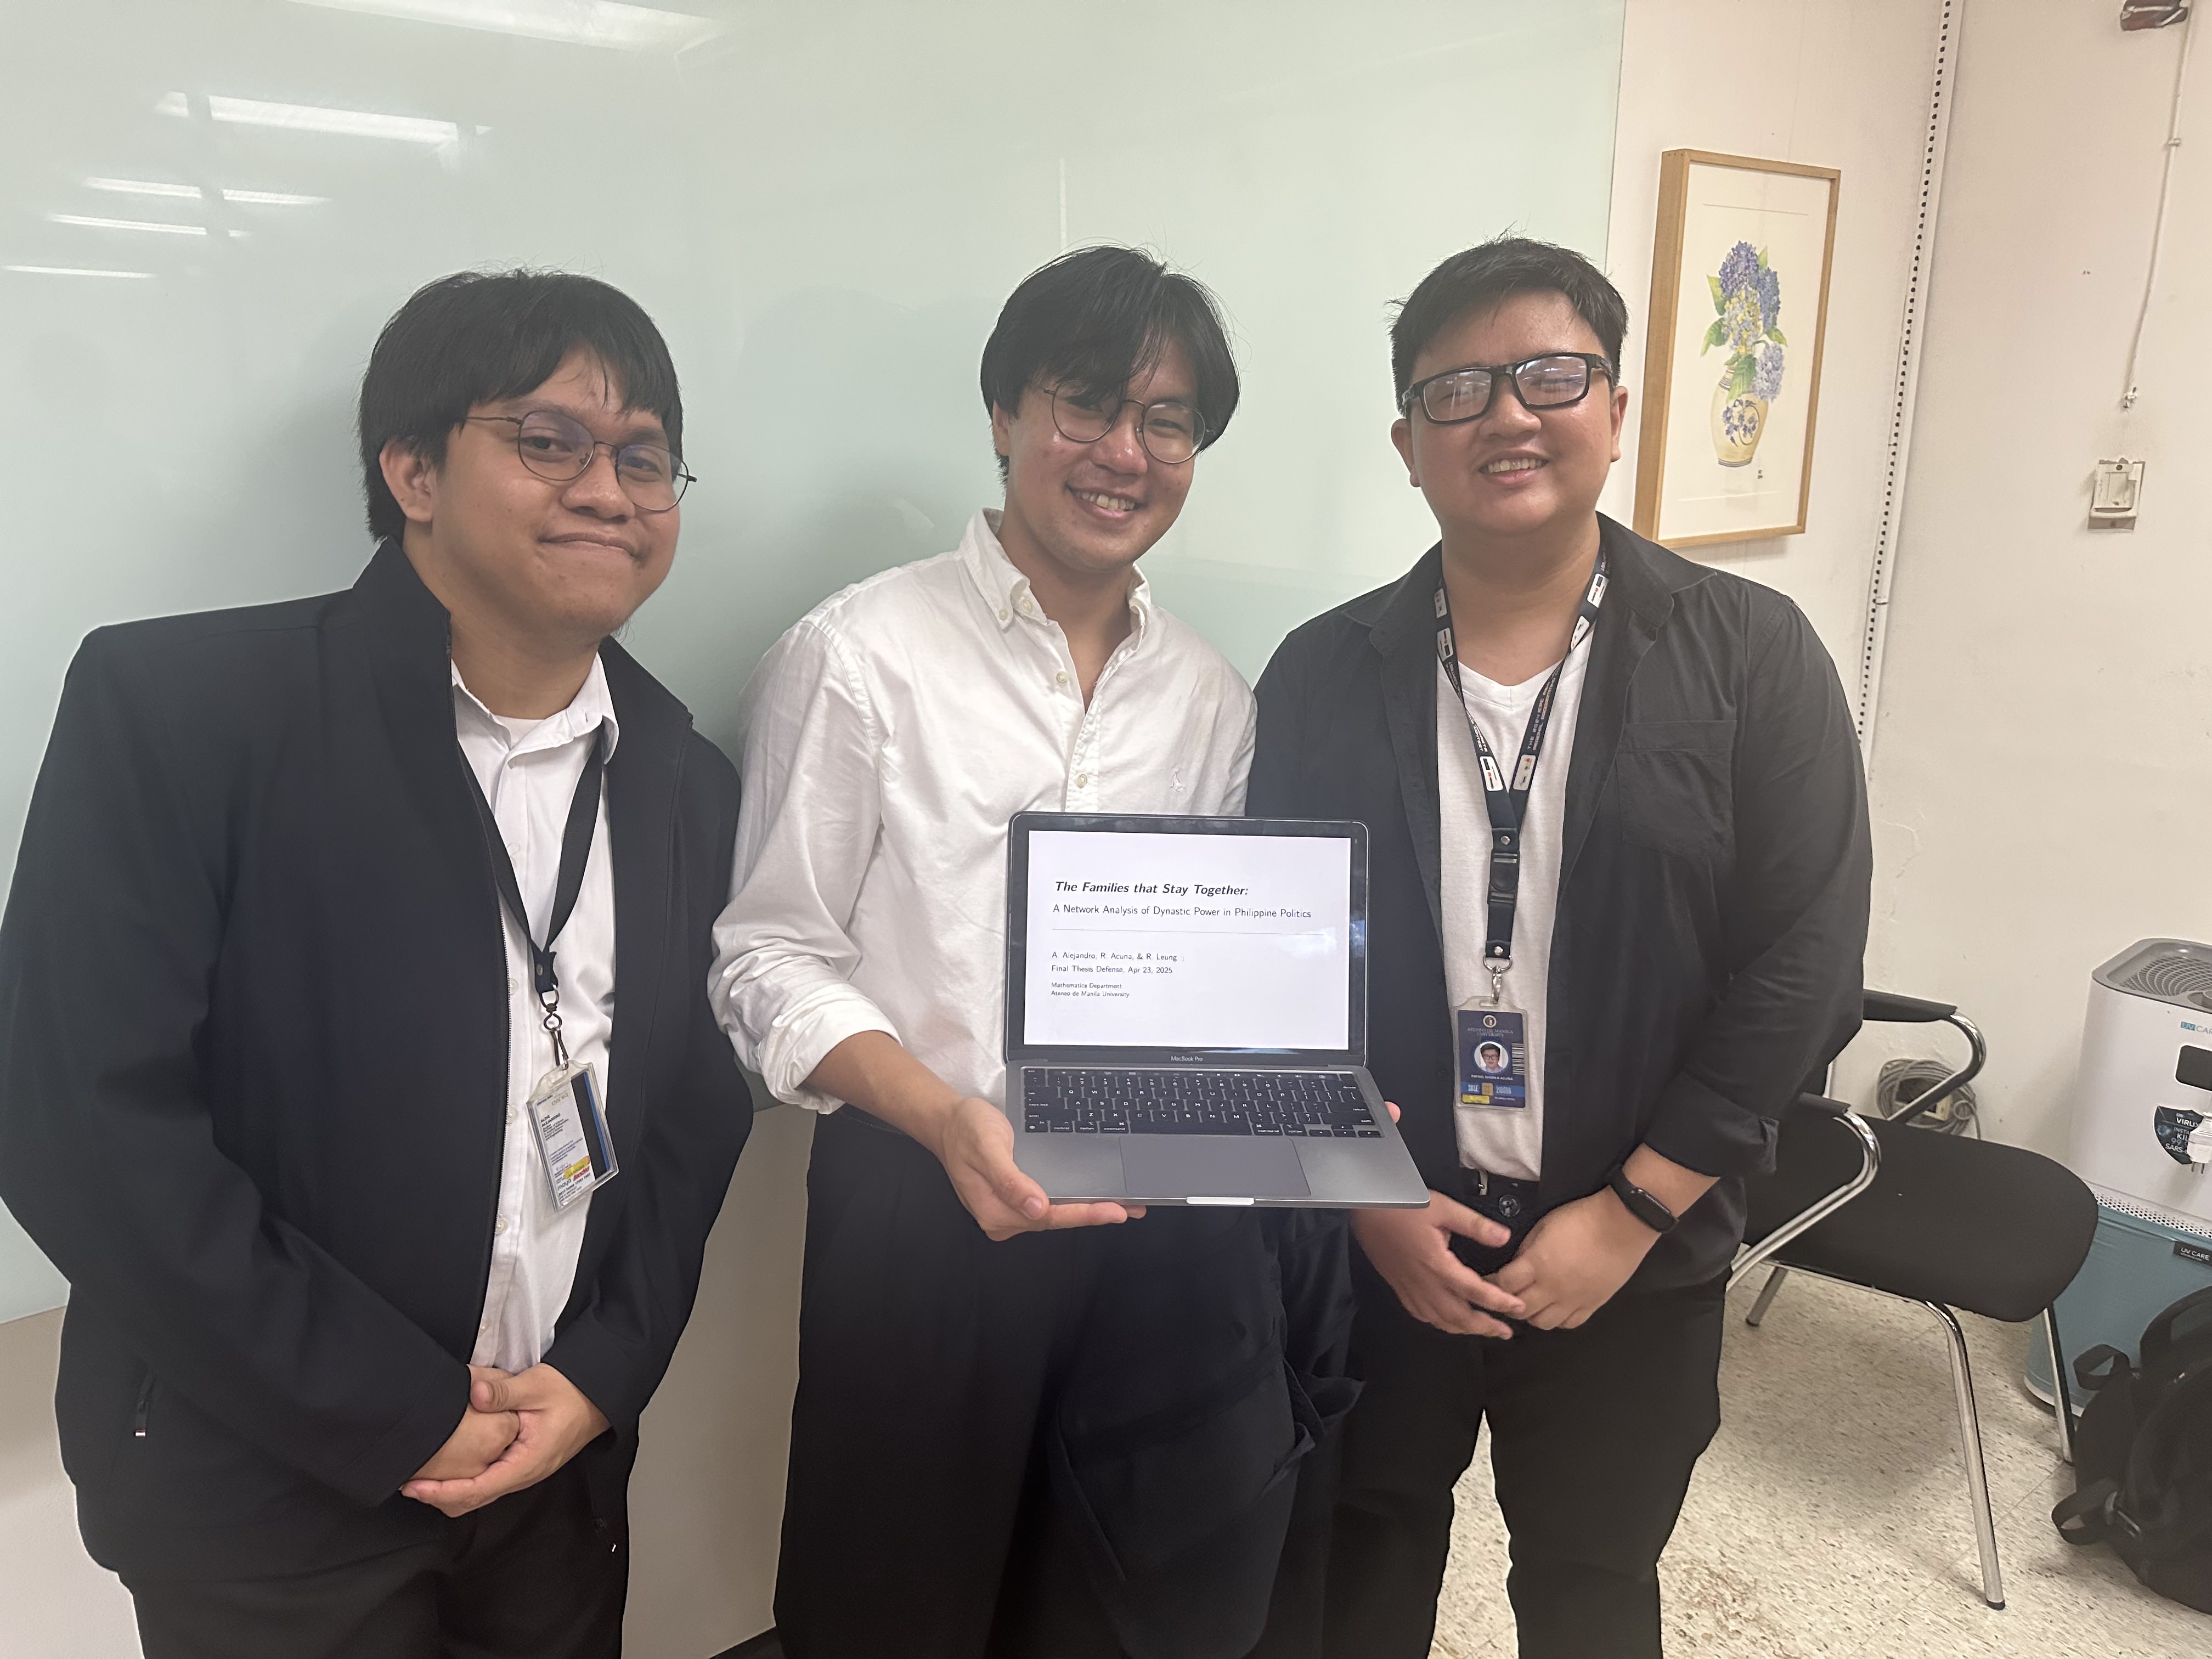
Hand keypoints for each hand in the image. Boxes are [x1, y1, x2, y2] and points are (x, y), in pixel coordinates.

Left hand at [401, 1363, 608, 1516]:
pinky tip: (450, 1466)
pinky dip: (464, 1480)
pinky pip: (488, 1480)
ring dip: (450, 1489)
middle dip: (439, 1496)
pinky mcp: (521, 1463)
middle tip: (409, 1484)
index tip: (416, 1487)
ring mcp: (523, 1471)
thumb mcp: (536, 1385)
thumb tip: (473, 1392)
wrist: (598, 1394)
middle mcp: (524, 1474)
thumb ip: (502, 1391)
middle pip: (475, 1500)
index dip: (443, 1492)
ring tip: (423, 1477)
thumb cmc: (572, 1392)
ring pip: (480, 1493)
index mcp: (527, 1463)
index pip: (478, 1490)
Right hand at [928, 1094, 1143, 1240]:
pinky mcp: (1015, 1201)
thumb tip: (1036, 1207)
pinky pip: (1049, 1205)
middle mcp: (1003, 1217)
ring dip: (1087, 1210)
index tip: (1114, 1210)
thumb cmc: (965, 1131)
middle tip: (1131, 1208)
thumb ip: (1011, 1180)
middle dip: (1094, 1213)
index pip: (1049, 1217)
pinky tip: (1092, 1198)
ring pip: (1055, 1214)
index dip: (1084, 1214)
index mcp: (995, 1211)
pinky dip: (1073, 1202)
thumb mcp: (988, 1148)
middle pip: (1056, 1219)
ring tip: (1122, 1204)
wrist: (947, 1122)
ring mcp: (1009, 1211)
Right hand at [1350, 1190, 1523, 1337]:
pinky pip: (1421, 1314)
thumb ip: (1475, 1225)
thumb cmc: (1400, 1204)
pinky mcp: (1398, 1286)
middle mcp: (1423, 1282)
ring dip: (1464, 1329)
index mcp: (1437, 1264)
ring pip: (1439, 1320)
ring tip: (1481, 1330)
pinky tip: (1446, 1320)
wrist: (1366, 1206)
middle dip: (1485, 1327)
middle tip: (1505, 1331)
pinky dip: (1438, 1322)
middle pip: (1458, 1316)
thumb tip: (1504, 1237)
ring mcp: (1409, 1287)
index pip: (1475, 1292)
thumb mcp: (1443, 1207)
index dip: (1499, 1303)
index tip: (1517, 1309)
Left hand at [1492, 1190, 1658, 1329]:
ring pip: (1542, 1323)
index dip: (1491, 1284)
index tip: (1486, 1280)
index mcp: (1538, 1265)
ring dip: (1530, 1314)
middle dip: (1506, 1303)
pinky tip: (1554, 1308)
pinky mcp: (1592, 1305)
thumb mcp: (1544, 1224)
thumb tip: (1516, 1263)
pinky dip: (1557, 1320)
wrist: (1622, 1224)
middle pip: (1519, 1309)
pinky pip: (1568, 1324)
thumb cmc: (1583, 1218)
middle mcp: (1553, 1288)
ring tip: (1529, 1302)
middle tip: (1504, 1294)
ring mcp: (1573, 1300)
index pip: (1503, 1285)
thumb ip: (1526, 1248)